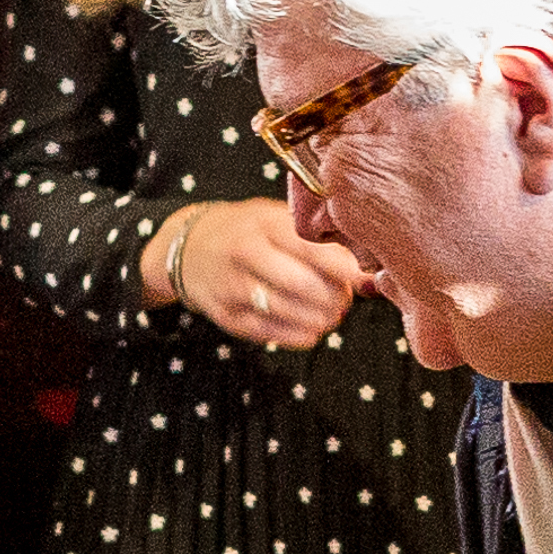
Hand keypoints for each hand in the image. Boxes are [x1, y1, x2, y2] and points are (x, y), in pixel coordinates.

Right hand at [168, 197, 364, 348]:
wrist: (190, 247)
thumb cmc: (246, 230)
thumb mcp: (275, 217)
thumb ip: (314, 237)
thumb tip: (361, 265)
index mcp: (263, 224)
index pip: (311, 250)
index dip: (343, 269)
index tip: (362, 280)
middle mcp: (244, 254)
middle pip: (302, 285)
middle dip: (333, 298)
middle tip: (346, 300)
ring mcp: (232, 287)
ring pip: (288, 312)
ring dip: (319, 320)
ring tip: (332, 315)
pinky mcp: (226, 315)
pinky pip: (270, 333)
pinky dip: (299, 336)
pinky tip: (311, 330)